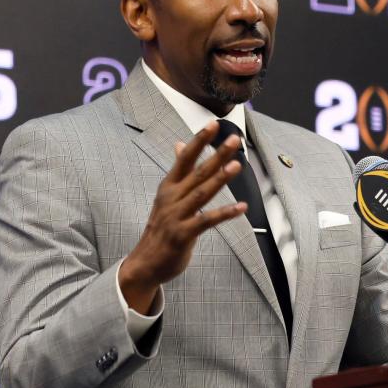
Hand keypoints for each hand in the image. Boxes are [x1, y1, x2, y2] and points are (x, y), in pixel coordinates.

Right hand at [119, 121, 246, 313]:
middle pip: (197, 172)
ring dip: (220, 179)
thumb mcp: (166, 196)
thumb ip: (178, 171)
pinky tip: (242, 208)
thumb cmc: (160, 227)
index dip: (199, 140)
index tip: (213, 124)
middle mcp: (171, 198)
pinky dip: (225, 214)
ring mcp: (176, 216)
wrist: (145, 262)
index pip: (184, 158)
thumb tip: (179, 144)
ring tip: (237, 165)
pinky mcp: (183, 235)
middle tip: (234, 140)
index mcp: (168, 187)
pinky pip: (206, 221)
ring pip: (201, 193)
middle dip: (217, 155)